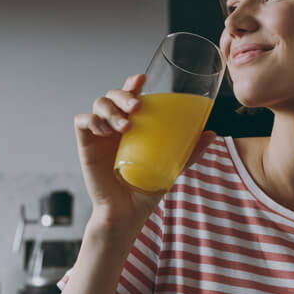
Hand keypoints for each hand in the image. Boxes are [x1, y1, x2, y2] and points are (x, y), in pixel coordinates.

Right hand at [73, 74, 215, 230]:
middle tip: (137, 107)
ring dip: (110, 109)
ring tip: (125, 126)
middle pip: (113, 95)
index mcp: (134, 126)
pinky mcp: (86, 146)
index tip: (142, 80)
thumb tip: (212, 134)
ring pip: (98, 104)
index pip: (130, 95)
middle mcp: (115, 126)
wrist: (127, 213)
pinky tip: (104, 131)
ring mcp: (100, 135)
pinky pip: (82, 122)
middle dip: (123, 94)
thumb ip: (190, 151)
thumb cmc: (146, 189)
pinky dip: (91, 120)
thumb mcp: (173, 167)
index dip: (133, 83)